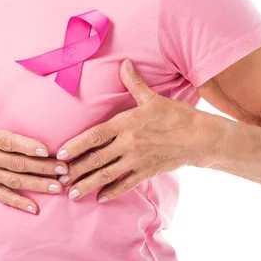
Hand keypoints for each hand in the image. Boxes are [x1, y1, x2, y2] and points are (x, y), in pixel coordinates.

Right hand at [0, 66, 67, 213]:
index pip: (7, 142)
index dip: (26, 145)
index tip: (45, 149)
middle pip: (18, 163)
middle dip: (42, 167)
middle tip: (65, 169)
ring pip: (15, 181)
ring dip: (38, 184)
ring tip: (59, 187)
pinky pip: (3, 196)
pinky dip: (19, 203)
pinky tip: (35, 209)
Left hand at [56, 59, 224, 202]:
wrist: (201, 137)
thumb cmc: (176, 116)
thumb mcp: (153, 98)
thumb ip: (134, 83)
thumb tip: (124, 62)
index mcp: (126, 124)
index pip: (95, 135)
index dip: (77, 145)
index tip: (61, 154)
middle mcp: (129, 143)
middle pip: (96, 159)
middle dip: (75, 170)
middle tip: (58, 178)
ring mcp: (138, 160)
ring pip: (107, 175)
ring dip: (88, 184)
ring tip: (72, 193)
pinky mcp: (148, 172)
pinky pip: (126, 184)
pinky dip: (113, 192)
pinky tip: (100, 198)